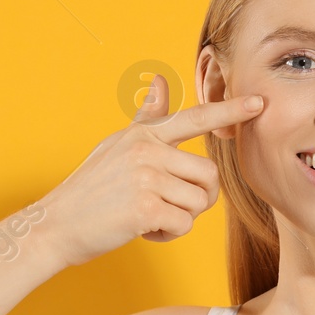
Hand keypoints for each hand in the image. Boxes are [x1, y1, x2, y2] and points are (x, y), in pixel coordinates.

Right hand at [34, 75, 264, 268]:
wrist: (54, 226)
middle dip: (199, 198)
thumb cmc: (90, 189)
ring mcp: (146, 177)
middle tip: (170, 206)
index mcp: (144, 133)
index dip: (230, 111)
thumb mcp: (117, 146)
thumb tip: (159, 79)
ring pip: (199, 202)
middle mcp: (146, 149)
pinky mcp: (145, 207)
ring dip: (181, 218)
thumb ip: (146, 118)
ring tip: (150, 216)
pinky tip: (143, 229)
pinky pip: (184, 224)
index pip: (195, 117)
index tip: (259, 102)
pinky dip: (168, 234)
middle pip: (209, 175)